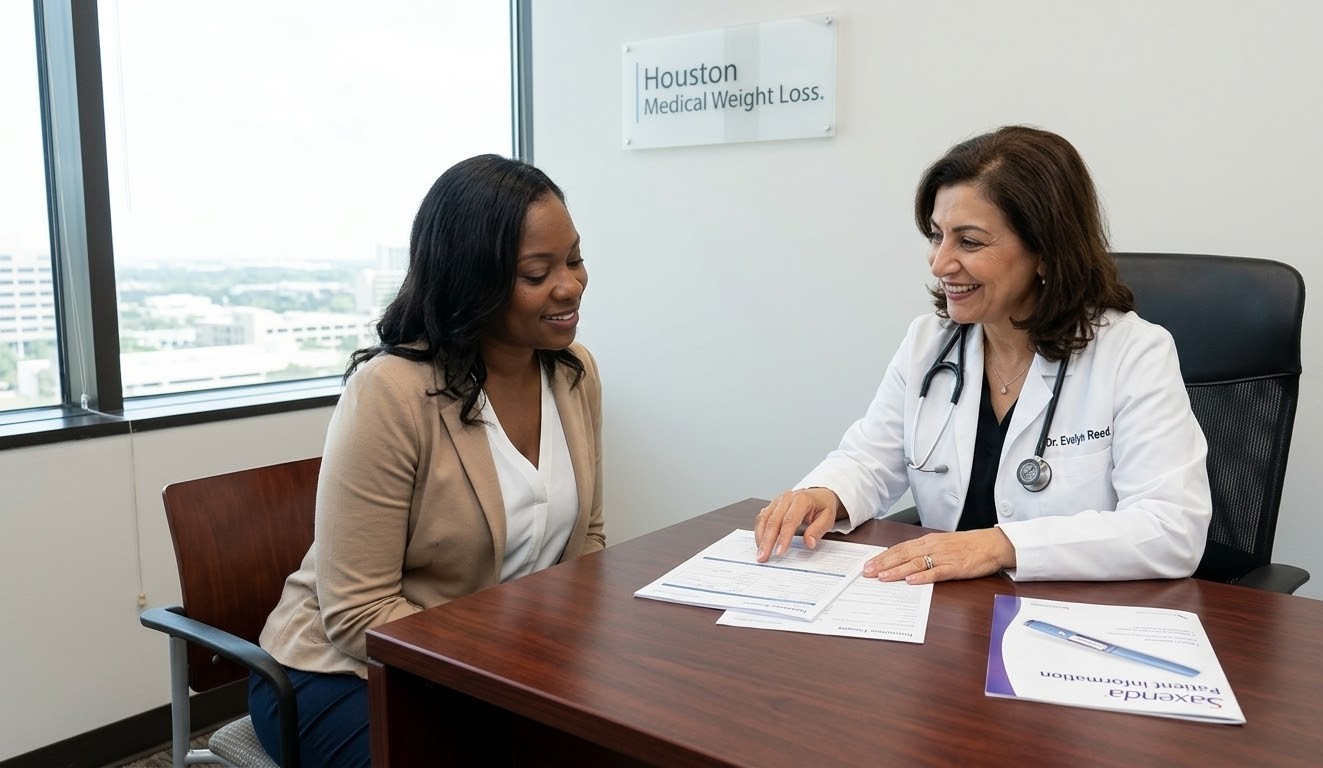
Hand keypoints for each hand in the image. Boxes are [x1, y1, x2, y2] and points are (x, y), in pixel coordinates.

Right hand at [754, 488, 843, 561]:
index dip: (783, 537)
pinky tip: (760, 543)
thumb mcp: (828, 518)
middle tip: (763, 557)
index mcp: (801, 499)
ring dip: (760, 537)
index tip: (779, 552)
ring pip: (764, 519)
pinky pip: (762, 518)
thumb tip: (809, 543)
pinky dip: (759, 531)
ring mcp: (777, 501)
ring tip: (760, 553)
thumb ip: (818, 530)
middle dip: (767, 541)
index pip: (789, 520)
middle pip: (773, 521)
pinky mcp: (772, 505)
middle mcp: (787, 498)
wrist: (818, 495)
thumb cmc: (823, 506)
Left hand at [862, 528, 1015, 583]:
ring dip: (898, 571)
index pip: (900, 548)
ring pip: (916, 563)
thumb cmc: (968, 545)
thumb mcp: (942, 544)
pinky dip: (923, 576)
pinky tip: (911, 580)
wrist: (992, 544)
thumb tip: (904, 560)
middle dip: (884, 564)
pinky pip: (937, 572)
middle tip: (867, 572)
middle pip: (904, 555)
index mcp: (928, 541)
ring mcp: (944, 557)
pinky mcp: (956, 567)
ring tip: (882, 577)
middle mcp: (933, 547)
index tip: (869, 564)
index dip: (883, 556)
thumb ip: (924, 551)